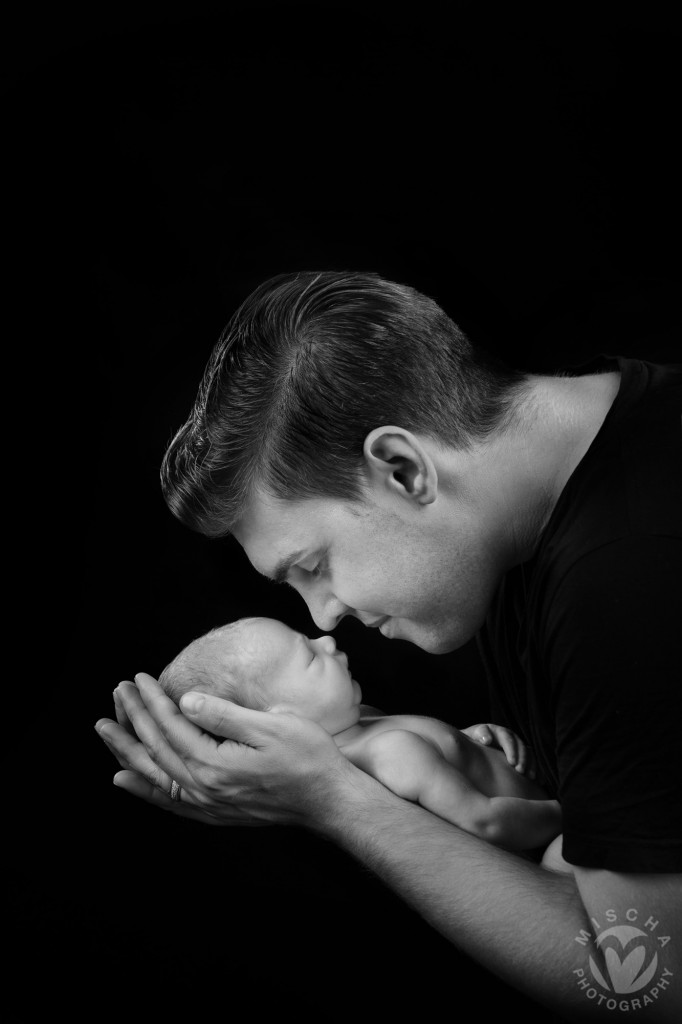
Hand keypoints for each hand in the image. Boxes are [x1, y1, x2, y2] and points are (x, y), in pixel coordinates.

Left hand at [96, 673, 355, 826]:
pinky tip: (127, 780)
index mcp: (214, 764)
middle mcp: (204, 788)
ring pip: (155, 775)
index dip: (152, 700)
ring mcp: (208, 803)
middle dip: (133, 718)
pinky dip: (144, 789)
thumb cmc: (309, 758)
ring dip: (128, 750)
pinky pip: (168, 800)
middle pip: (156, 749)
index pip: (171, 726)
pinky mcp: (215, 811)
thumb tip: (186, 701)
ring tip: (107, 731)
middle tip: (117, 692)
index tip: (138, 677)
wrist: (330, 801)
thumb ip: (225, 715)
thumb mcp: (272, 726)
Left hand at [462, 723, 535, 777]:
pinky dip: (536, 770)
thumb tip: (488, 740)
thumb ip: (478, 735)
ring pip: (527, 752)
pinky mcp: (519, 757)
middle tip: (519, 770)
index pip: (505, 736)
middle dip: (521, 757)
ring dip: (530, 763)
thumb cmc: (468, 744)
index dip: (510, 748)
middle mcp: (507, 737)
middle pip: (518, 744)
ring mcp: (514, 746)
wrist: (469, 749)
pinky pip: (531, 761)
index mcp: (494, 731)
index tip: (511, 763)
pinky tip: (538, 781)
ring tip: (530, 777)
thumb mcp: (469, 737)